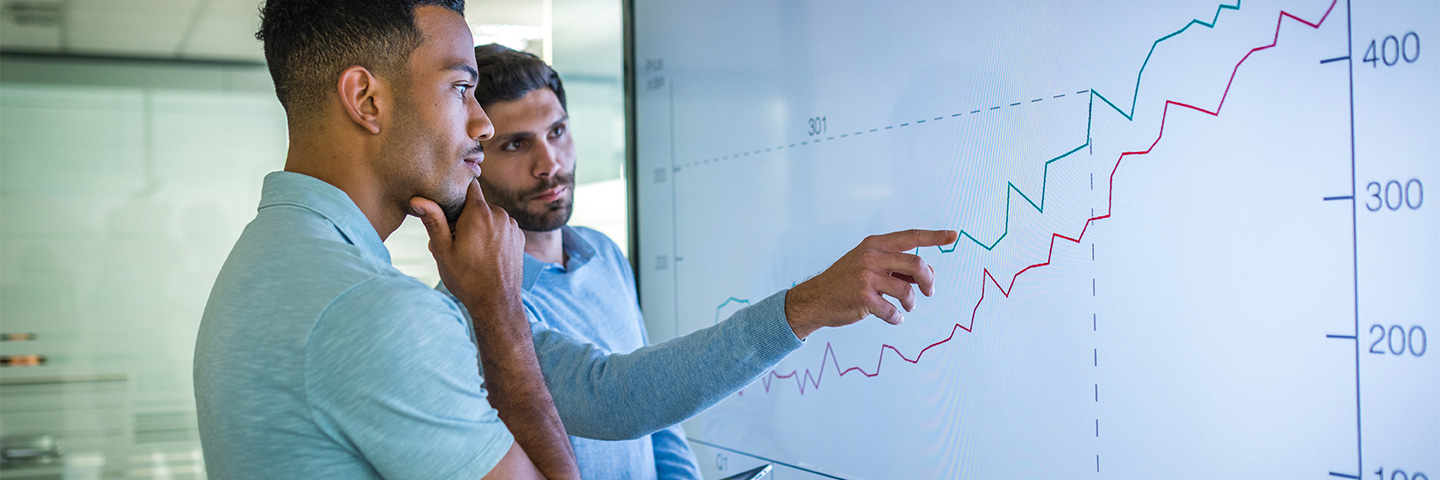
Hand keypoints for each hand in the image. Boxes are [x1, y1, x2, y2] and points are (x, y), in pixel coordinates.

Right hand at [409, 179, 525, 310]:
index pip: (470, 186)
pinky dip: (493, 235)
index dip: (457, 195)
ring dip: (479, 227)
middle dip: (464, 217)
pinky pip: (502, 228)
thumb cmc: (467, 278)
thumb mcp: (443, 250)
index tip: (449, 210)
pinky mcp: (519, 238)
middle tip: (452, 241)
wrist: (497, 302)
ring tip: (468, 251)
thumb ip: (433, 220)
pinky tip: (485, 255)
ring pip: (491, 217)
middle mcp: (500, 214)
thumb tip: (418, 199)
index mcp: (479, 213)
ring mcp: (512, 226)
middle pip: (478, 204)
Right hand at [784, 229, 959, 338]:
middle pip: (917, 264)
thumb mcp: (868, 264)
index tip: (954, 235)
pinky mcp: (863, 297)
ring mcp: (866, 276)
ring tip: (905, 307)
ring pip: (907, 291)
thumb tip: (928, 275)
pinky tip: (892, 317)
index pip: (911, 236)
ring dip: (911, 303)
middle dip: (929, 281)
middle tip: (929, 292)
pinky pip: (893, 311)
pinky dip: (896, 318)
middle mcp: (871, 256)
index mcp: (875, 244)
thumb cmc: (846, 281)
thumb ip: (896, 266)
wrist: (816, 298)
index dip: (935, 236)